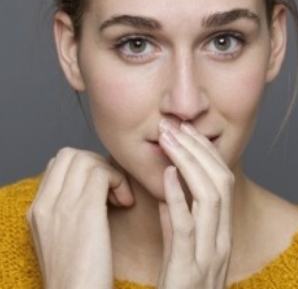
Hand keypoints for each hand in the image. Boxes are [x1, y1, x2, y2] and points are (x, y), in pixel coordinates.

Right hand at [26, 147, 133, 288]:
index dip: (84, 168)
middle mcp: (45, 203)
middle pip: (70, 155)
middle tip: (111, 189)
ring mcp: (62, 205)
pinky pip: (102, 172)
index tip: (100, 189)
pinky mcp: (85, 210)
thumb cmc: (78, 278)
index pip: (58, 164)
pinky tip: (126, 203)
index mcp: (37, 210)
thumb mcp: (61, 241)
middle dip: (97, 164)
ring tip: (120, 198)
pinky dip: (119, 181)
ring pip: (87, 159)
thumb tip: (90, 189)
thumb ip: (65, 212)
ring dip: (109, 172)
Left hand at [156, 122, 234, 288]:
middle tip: (175, 127)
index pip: (222, 180)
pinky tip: (166, 174)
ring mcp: (208, 255)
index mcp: (220, 231)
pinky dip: (177, 196)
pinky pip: (185, 227)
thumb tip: (169, 189)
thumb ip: (177, 220)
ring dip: (188, 164)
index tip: (186, 130)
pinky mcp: (187, 269)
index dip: (205, 152)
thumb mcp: (181, 250)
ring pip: (209, 197)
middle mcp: (221, 239)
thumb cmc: (177, 287)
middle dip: (198, 149)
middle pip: (220, 182)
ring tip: (168, 141)